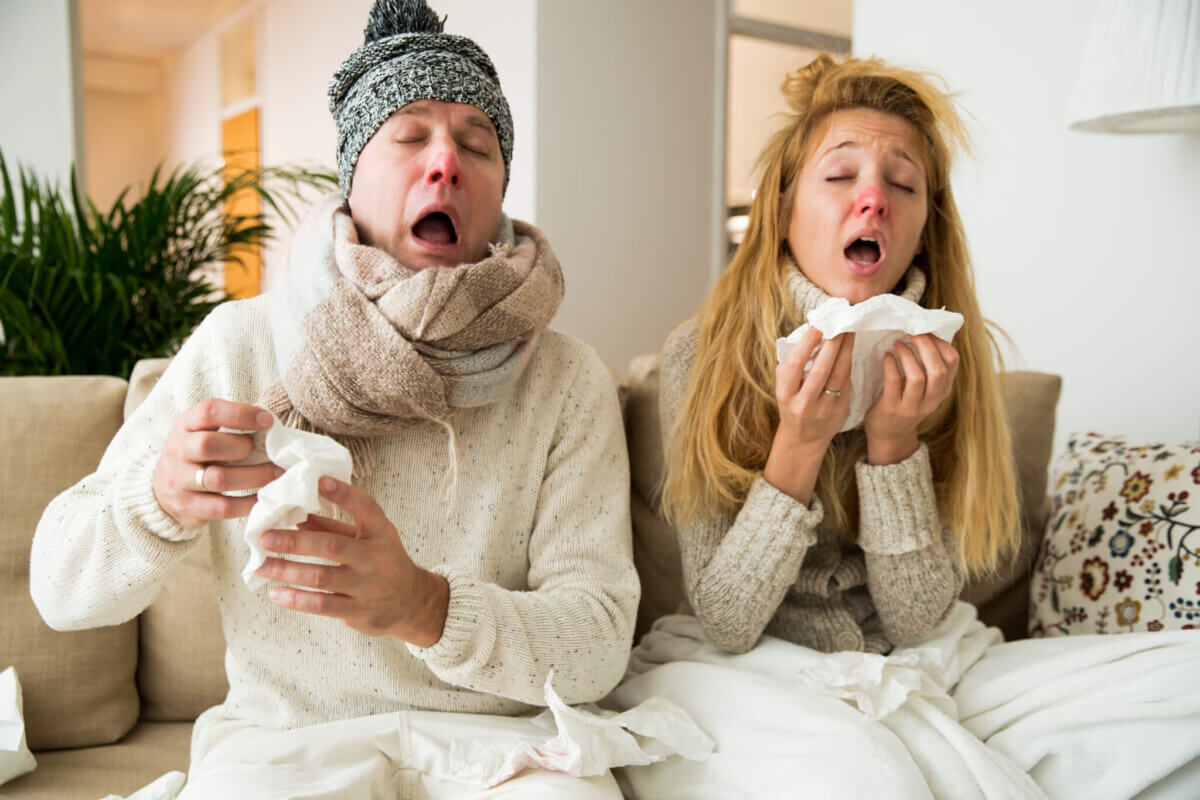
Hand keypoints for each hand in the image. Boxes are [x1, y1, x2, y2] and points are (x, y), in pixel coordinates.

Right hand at [152, 399, 280, 528]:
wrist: (163, 491)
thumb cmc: (196, 454)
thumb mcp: (203, 431)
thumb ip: (229, 425)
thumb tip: (270, 424)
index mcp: (185, 425)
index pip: (208, 411)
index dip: (240, 414)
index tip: (268, 420)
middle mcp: (178, 451)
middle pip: (207, 445)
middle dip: (242, 447)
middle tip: (266, 451)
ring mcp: (180, 481)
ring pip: (218, 479)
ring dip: (254, 476)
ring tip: (277, 473)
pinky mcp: (189, 508)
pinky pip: (223, 507)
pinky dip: (248, 503)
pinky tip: (263, 497)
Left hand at [255, 476, 448, 646]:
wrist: (411, 603)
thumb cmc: (383, 562)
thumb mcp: (367, 538)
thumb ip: (333, 527)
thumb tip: (295, 515)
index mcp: (380, 532)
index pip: (365, 508)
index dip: (344, 493)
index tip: (320, 480)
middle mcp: (375, 557)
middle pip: (332, 546)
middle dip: (295, 541)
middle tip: (265, 537)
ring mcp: (367, 586)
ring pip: (322, 577)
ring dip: (288, 571)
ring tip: (262, 566)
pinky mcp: (358, 611)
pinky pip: (323, 605)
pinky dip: (297, 600)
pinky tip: (276, 594)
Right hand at [763, 328, 853, 503]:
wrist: (803, 439)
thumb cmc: (792, 405)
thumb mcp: (783, 389)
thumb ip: (790, 368)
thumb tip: (805, 337)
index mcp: (785, 394)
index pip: (796, 364)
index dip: (807, 344)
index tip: (817, 326)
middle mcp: (804, 403)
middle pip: (821, 368)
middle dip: (832, 343)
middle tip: (839, 323)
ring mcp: (824, 408)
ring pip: (838, 375)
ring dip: (845, 350)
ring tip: (849, 331)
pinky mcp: (840, 410)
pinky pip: (846, 382)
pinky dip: (848, 363)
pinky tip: (850, 349)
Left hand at [863, 334, 958, 464]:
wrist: (889, 435)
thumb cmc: (906, 403)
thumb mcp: (925, 389)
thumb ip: (929, 367)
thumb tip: (926, 332)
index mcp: (942, 390)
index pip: (953, 362)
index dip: (941, 343)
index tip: (926, 330)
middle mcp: (932, 400)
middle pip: (938, 369)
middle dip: (926, 345)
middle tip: (912, 331)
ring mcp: (912, 406)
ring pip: (918, 377)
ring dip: (907, 355)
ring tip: (897, 343)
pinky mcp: (892, 409)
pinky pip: (894, 383)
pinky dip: (891, 366)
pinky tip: (887, 356)